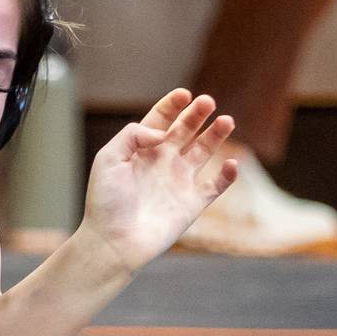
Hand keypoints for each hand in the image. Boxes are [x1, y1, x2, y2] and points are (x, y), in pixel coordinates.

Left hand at [81, 89, 237, 272]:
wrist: (114, 241)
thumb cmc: (106, 201)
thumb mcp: (109, 159)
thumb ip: (132, 136)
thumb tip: (163, 133)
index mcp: (140, 150)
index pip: (160, 120)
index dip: (172, 105)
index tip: (184, 94)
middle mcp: (162, 162)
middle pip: (185, 130)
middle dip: (197, 114)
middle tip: (207, 101)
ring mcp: (178, 181)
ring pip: (204, 151)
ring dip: (216, 135)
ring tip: (227, 120)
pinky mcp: (192, 203)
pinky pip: (216, 185)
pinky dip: (227, 175)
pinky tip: (230, 163)